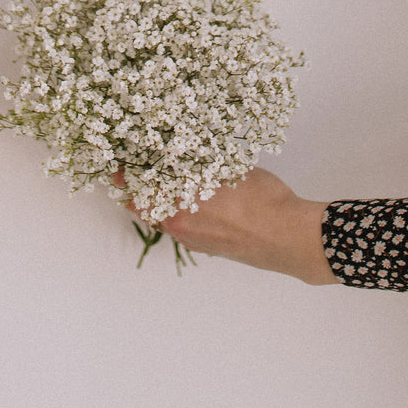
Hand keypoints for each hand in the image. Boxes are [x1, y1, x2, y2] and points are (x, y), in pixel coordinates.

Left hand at [119, 167, 337, 285]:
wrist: (291, 238)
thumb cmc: (261, 201)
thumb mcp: (226, 171)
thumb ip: (198, 166)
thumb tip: (180, 157)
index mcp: (179, 209)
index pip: (137, 193)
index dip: (124, 178)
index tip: (115, 167)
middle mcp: (182, 229)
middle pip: (148, 208)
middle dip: (142, 189)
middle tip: (140, 169)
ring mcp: (197, 242)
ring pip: (168, 219)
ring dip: (163, 202)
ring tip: (169, 180)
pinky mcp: (213, 249)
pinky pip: (187, 228)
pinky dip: (184, 213)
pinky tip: (199, 199)